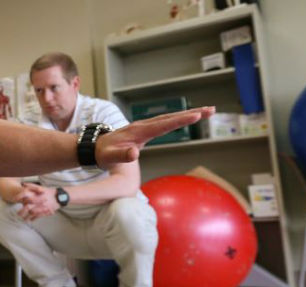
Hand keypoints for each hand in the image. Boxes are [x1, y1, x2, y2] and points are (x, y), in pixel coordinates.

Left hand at [14, 183, 59, 219]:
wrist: (59, 197)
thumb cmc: (49, 192)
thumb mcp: (40, 187)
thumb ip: (31, 186)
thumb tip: (23, 184)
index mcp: (36, 194)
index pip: (25, 194)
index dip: (18, 197)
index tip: (14, 199)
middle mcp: (38, 200)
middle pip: (27, 206)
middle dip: (21, 211)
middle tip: (18, 214)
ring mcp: (41, 206)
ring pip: (31, 213)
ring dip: (26, 217)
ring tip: (23, 219)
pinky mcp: (45, 211)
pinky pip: (37, 216)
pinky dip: (33, 219)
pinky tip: (30, 220)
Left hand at [95, 106, 214, 167]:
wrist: (93, 148)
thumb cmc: (102, 154)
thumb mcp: (110, 157)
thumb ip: (121, 155)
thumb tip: (135, 153)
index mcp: (138, 132)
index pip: (162, 125)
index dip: (180, 120)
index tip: (196, 115)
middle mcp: (143, 126)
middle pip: (171, 117)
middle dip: (192, 113)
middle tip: (212, 110)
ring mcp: (144, 126)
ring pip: (170, 118)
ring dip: (189, 113)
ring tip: (208, 111)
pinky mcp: (145, 129)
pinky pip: (165, 122)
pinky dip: (179, 118)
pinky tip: (189, 118)